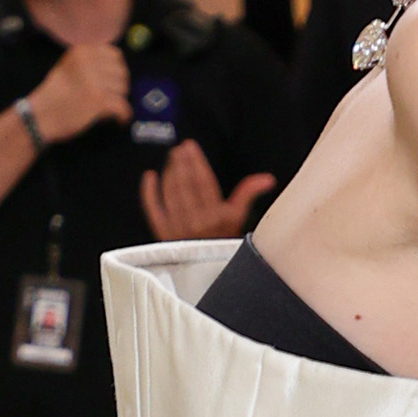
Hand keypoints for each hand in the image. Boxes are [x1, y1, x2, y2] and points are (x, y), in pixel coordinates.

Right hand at [28, 38, 128, 143]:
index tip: (113, 81)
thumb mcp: (69, 66)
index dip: (117, 70)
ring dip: (119, 101)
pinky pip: (123, 107)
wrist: (41, 115)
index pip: (115, 55)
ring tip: (108, 109)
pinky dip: (123, 116)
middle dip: (119, 87)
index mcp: (82, 51)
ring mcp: (95, 81)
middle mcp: (90, 62)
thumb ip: (90, 63)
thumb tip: (117, 68)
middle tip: (111, 98)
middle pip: (122, 73)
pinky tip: (119, 120)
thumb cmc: (54, 94)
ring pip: (123, 90)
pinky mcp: (99, 100)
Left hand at [140, 142, 277, 240]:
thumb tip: (268, 178)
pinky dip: (149, 191)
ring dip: (170, 172)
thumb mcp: (238, 218)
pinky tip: (150, 176)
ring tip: (172, 160)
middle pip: (185, 184)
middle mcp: (197, 222)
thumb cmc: (224, 239)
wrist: (209, 270)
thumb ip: (248, 194)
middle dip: (181, 163)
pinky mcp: (162, 233)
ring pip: (170, 192)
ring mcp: (177, 228)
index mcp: (217, 217)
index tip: (190, 147)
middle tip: (179, 150)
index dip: (196, 161)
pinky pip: (153, 207)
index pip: (203, 181)